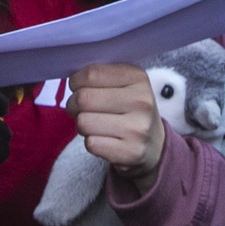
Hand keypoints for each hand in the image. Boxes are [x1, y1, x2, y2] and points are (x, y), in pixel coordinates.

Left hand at [66, 63, 166, 193]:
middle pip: (83, 98)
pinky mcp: (131, 152)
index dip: (76, 82)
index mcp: (138, 78)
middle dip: (73, 105)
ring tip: (94, 125)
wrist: (153, 145)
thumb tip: (72, 78)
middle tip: (79, 109)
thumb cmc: (129, 110)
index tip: (78, 88)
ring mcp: (138, 128)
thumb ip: (99, 76)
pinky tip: (103, 140)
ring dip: (82, 125)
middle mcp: (142, 101)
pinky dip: (91, 142)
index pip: (91, 73)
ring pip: (83, 122)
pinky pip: (91, 144)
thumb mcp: (123, 84)